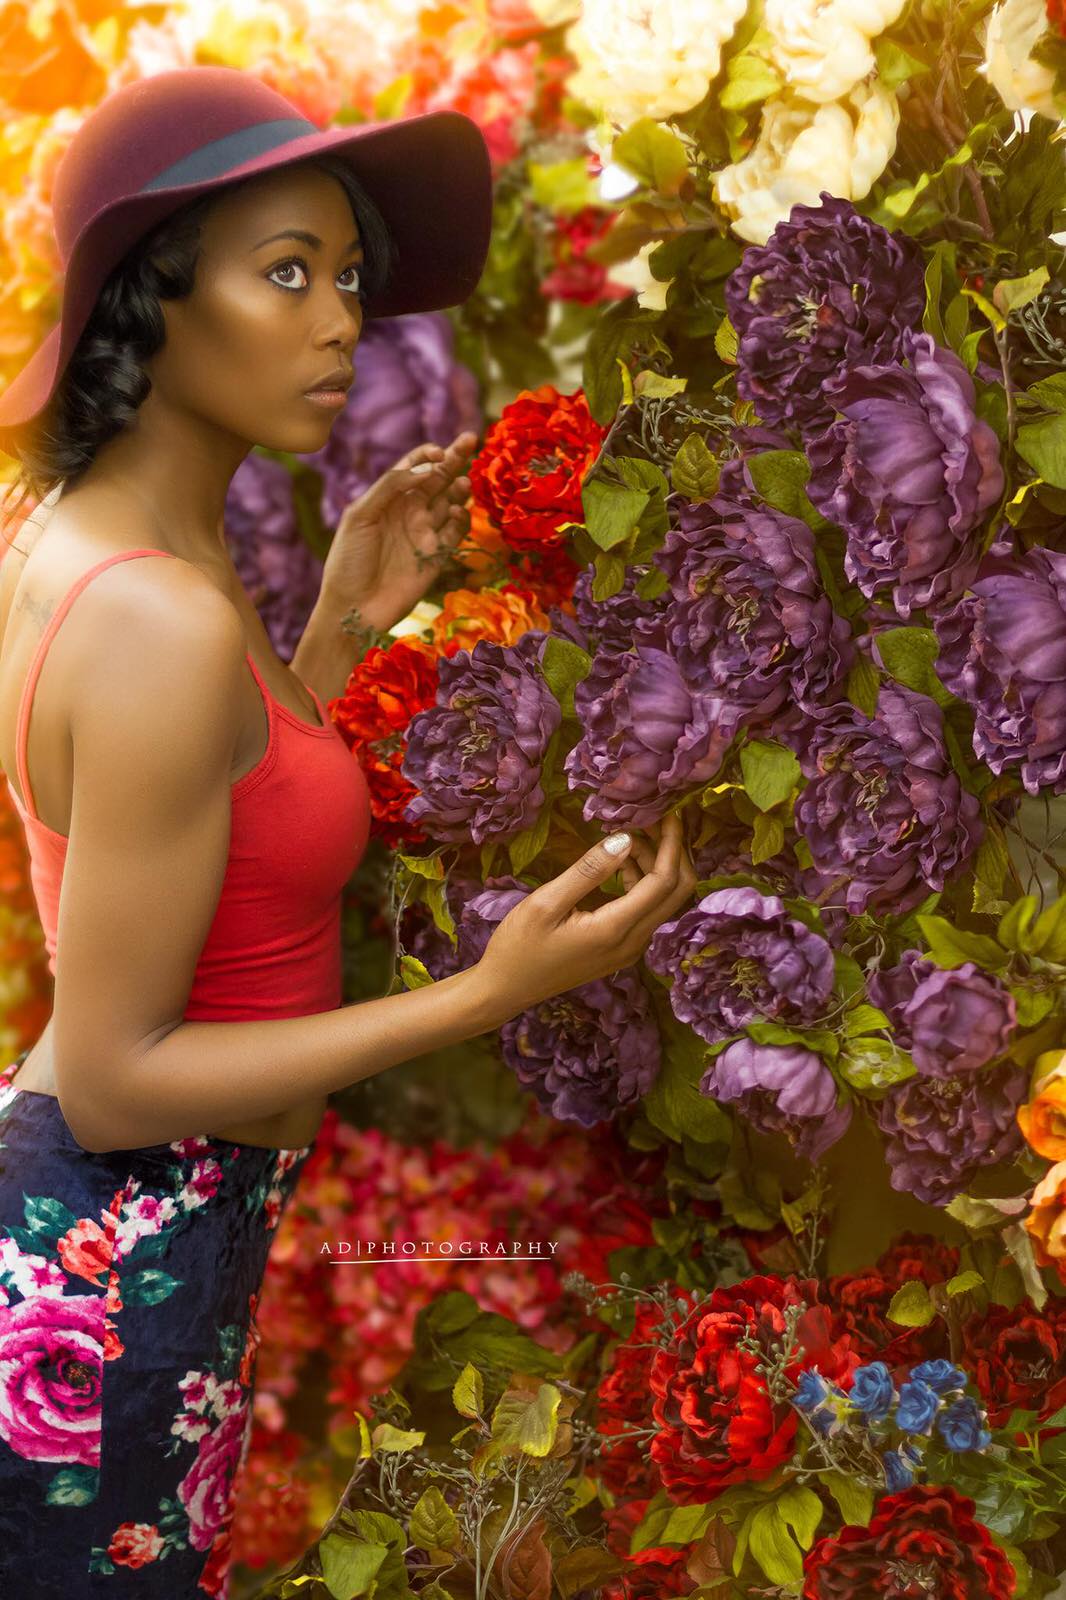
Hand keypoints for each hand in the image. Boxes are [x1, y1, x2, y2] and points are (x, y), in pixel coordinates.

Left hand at [318, 430, 478, 632]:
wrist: (352, 607)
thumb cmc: (348, 560)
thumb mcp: (360, 515)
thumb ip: (391, 487)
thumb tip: (427, 467)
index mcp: (387, 499)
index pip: (413, 467)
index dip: (428, 455)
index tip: (439, 452)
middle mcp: (408, 512)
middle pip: (437, 479)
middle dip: (454, 459)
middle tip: (470, 440)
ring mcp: (424, 534)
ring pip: (450, 503)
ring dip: (458, 489)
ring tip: (462, 483)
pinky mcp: (436, 557)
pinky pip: (454, 532)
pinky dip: (459, 519)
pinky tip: (455, 513)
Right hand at [474, 811, 697, 1022]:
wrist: (506, 989)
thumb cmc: (518, 946)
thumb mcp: (545, 902)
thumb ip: (588, 871)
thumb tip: (625, 838)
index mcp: (615, 929)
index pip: (663, 882)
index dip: (671, 844)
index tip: (669, 811)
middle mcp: (633, 942)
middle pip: (678, 892)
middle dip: (673, 852)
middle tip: (654, 819)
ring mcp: (630, 949)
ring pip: (665, 901)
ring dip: (657, 865)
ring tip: (630, 835)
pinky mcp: (622, 949)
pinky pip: (648, 911)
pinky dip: (644, 882)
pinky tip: (621, 863)